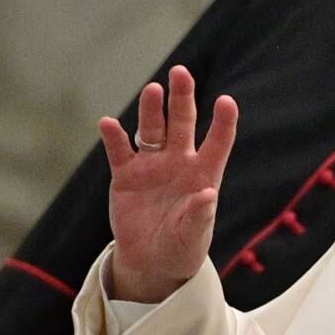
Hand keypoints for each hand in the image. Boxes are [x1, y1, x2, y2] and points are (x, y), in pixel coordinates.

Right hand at [100, 65, 238, 301]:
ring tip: (152, 90)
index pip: (217, 143)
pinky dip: (114, 137)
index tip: (226, 101)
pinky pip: (119, 151)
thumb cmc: (181, 248)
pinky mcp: (125, 175)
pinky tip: (108, 124)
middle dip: (181, 97)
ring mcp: (151, 165)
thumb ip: (199, 216)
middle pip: (181, 123)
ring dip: (150, 109)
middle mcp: (178, 162)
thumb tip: (207, 194)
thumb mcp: (192, 236)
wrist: (151, 262)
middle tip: (180, 72)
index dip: (223, 122)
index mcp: (203, 174)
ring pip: (151, 129)